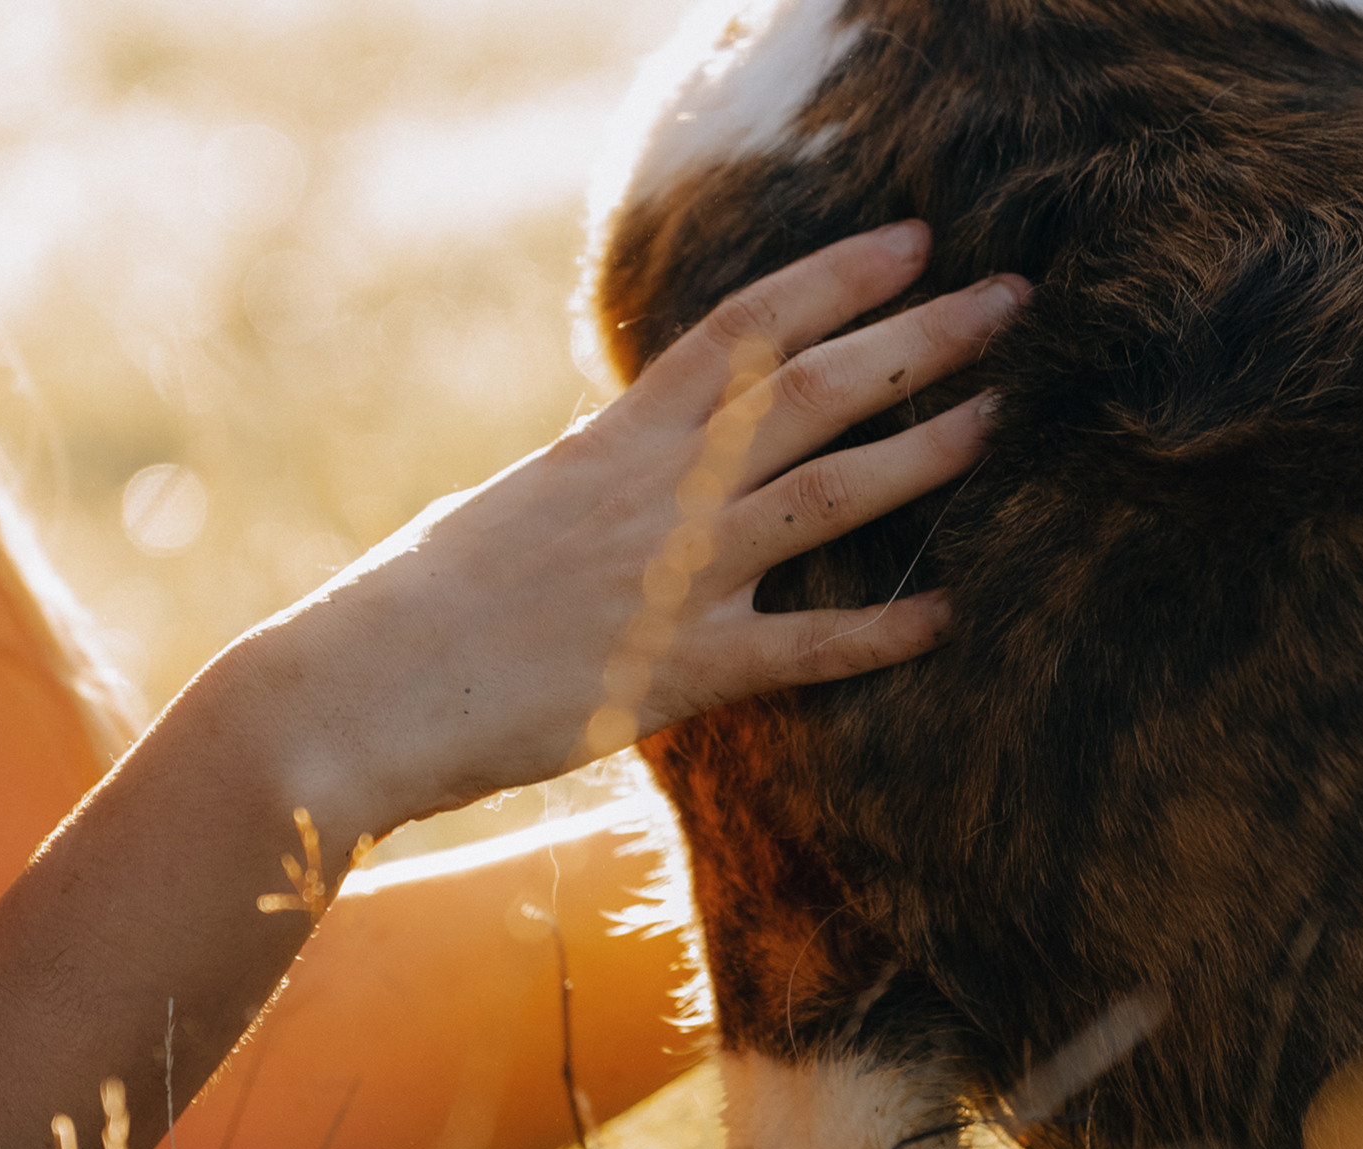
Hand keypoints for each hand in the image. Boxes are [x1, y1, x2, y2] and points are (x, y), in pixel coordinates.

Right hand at [226, 220, 1028, 832]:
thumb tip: (632, 463)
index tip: (911, 242)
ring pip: (827, 495)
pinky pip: (801, 647)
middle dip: (918, 339)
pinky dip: (877, 632)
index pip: (742, 332)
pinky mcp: (672, 673)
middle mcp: (652, 494)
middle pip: (811, 393)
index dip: (835, 280)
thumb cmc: (414, 606)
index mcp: (609, 444)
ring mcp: (669, 579)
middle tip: (1008, 302)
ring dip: (923, 453)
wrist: (354, 692)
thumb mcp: (510, 510)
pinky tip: (943, 616)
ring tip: (999, 419)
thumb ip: (593, 484)